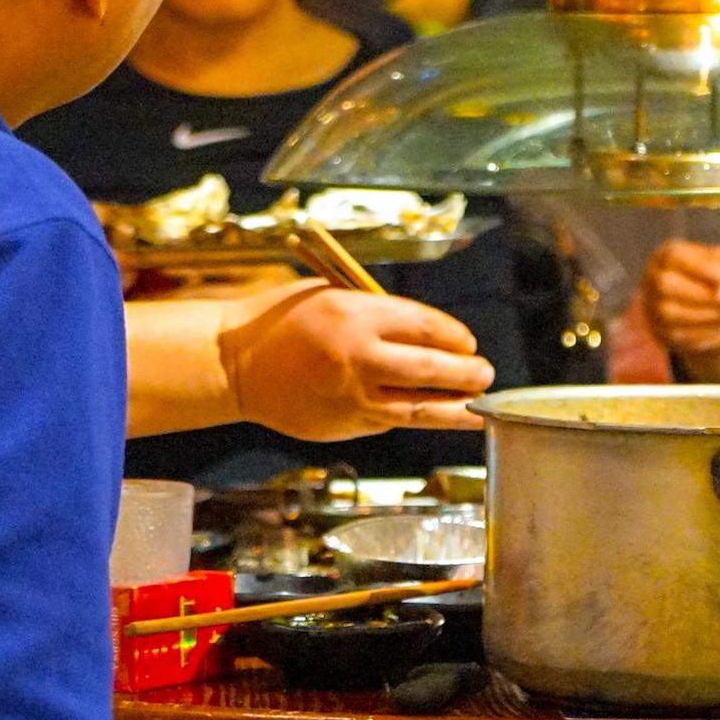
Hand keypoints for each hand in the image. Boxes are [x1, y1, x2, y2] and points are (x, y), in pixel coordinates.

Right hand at [219, 281, 494, 439]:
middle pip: (431, 369)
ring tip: (478, 406)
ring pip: (419, 408)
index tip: (468, 342)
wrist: (233, 365)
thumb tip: (426, 332)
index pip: (425, 327)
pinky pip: (389, 420)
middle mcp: (358, 357)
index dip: (455, 337)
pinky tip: (435, 416)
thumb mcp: (329, 295)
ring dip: (455, 408)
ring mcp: (352, 396)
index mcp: (355, 314)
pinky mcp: (345, 424)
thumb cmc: (281, 320)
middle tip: (485, 374)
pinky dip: (415, 417)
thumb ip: (375, 312)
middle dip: (467, 373)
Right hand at [640, 240, 719, 379]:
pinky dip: (704, 330)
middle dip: (702, 294)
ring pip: (670, 313)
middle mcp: (653, 279)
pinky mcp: (661, 331)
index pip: (675, 256)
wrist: (705, 304)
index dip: (701, 267)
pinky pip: (677, 334)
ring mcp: (653, 307)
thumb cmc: (715, 275)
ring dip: (706, 314)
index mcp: (667, 255)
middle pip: (666, 284)